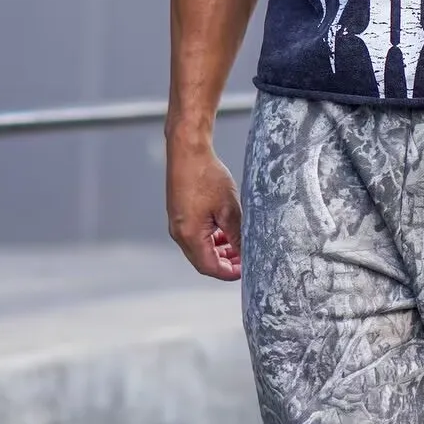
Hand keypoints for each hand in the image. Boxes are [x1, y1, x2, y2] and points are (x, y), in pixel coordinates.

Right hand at [166, 138, 242, 280]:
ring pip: (199, 249)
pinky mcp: (179, 215)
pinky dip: (211, 239)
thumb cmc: (206, 175)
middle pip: (203, 261)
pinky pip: (195, 236)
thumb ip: (238, 235)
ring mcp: (177, 224)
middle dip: (225, 263)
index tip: (246, 271)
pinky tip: (225, 232)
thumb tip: (246, 254)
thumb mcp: (230, 209)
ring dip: (219, 251)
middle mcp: (179, 233)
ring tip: (238, 246)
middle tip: (245, 259)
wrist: (188, 151)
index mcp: (190, 235)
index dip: (229, 272)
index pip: (210, 267)